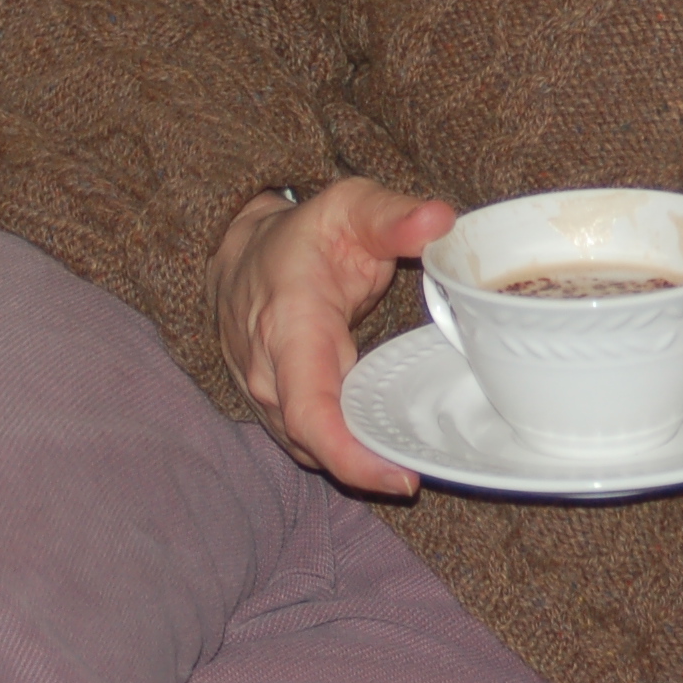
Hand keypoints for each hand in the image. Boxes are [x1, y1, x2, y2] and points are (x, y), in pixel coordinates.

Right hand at [209, 178, 456, 496]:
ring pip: (312, 449)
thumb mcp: (350, 206)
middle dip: (370, 467)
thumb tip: (441, 220)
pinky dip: (347, 451)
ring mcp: (264, 396)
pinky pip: (310, 441)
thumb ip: (393, 216)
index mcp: (290, 325)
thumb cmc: (304, 233)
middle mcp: (269, 373)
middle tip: (433, 469)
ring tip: (417, 460)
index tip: (401, 476)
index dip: (351, 455)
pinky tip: (388, 448)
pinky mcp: (273, 407)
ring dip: (360, 462)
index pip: (310, 412)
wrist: (241, 251)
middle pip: (315, 444)